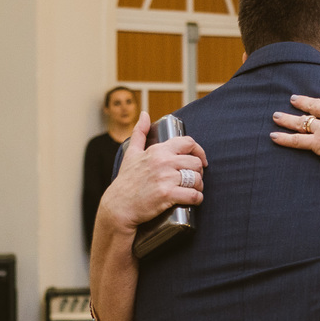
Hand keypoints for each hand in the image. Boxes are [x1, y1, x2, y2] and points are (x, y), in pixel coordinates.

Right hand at [99, 111, 206, 231]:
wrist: (118, 206)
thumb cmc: (126, 181)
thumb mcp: (131, 153)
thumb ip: (139, 132)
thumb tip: (144, 114)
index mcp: (158, 150)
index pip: (188, 143)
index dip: (199, 151)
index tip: (201, 161)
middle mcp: (163, 162)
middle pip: (196, 163)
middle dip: (199, 172)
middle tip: (194, 179)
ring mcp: (165, 178)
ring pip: (197, 179)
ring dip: (199, 186)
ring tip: (193, 190)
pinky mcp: (167, 195)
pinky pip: (193, 195)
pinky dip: (197, 199)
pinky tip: (194, 200)